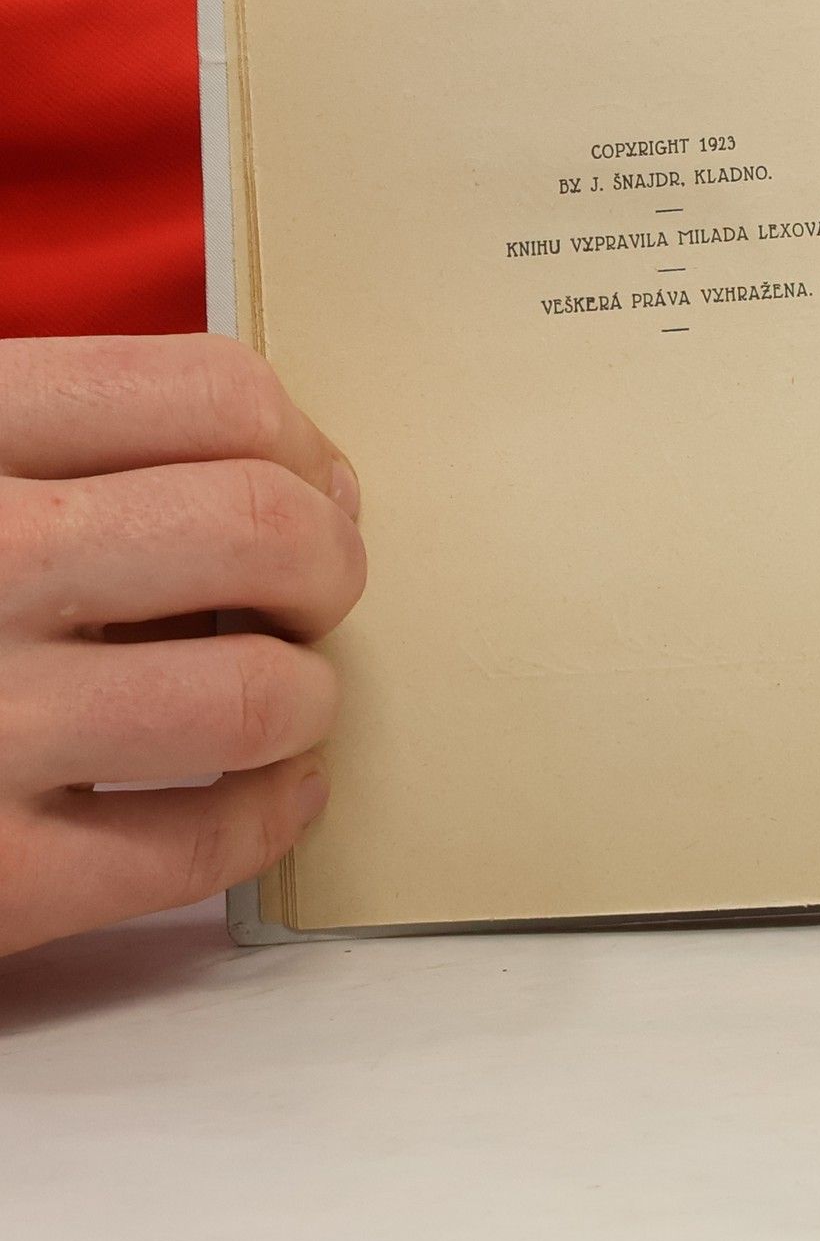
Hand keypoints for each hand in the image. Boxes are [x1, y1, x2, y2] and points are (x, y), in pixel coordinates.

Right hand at [0, 336, 364, 955]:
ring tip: (278, 696)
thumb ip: (68, 443)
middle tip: (310, 595)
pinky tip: (268, 793)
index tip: (313, 486)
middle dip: (329, 565)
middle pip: (263, 530)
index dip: (302, 443)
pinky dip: (268, 818)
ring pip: (255, 695)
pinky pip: (193, 848)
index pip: (212, 392)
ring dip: (304, 697)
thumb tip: (312, 478)